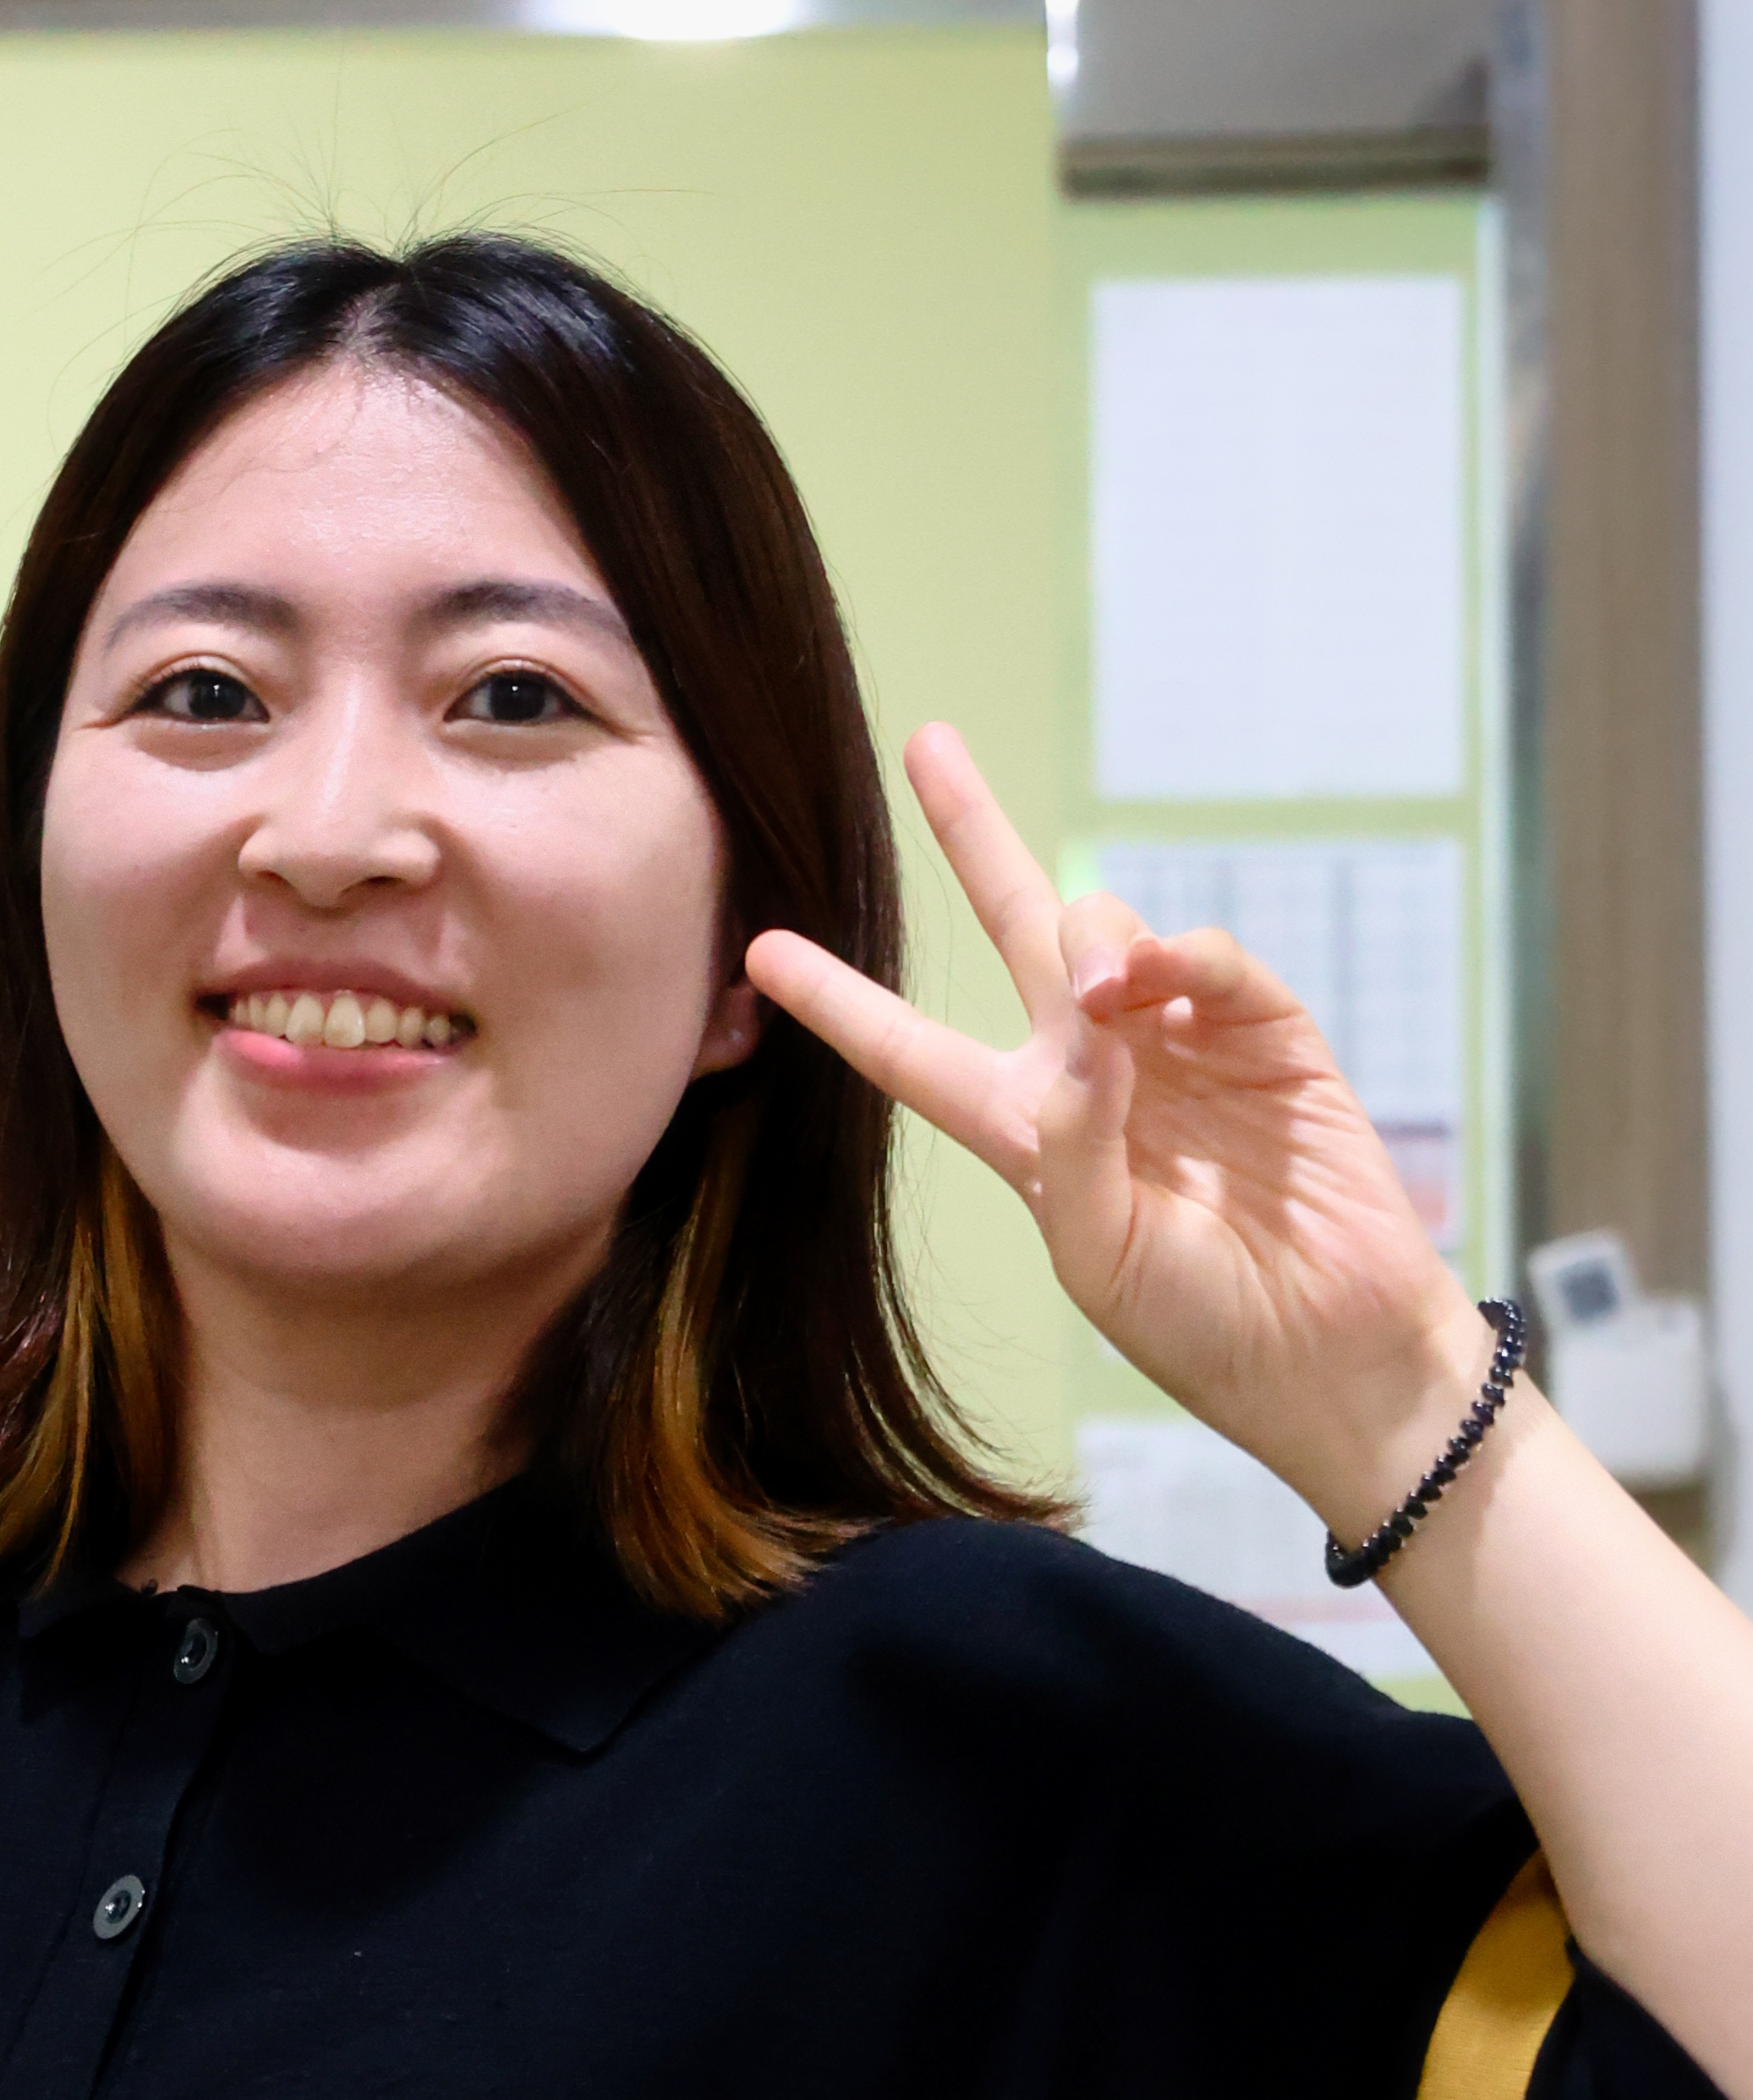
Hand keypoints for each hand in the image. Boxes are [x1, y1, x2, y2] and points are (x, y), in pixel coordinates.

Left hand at [747, 721, 1495, 1537]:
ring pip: (1108, 934)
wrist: (1337, 1355)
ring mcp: (1184, 1044)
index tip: (762, 952)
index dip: (842, 1003)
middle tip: (927, 744)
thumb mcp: (1102, 1255)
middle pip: (1018, 933)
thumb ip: (1074, 1143)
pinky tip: (1150, 984)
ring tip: (1099, 990)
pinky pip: (1208, 964)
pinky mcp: (1268, 1034)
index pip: (914, 1053)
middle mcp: (1096, 1072)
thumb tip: (1088, 1020)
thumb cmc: (1205, 1326)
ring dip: (1090, 937)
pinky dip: (1177, 958)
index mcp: (1030, 1136)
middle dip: (974, 838)